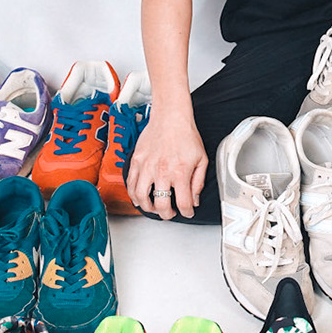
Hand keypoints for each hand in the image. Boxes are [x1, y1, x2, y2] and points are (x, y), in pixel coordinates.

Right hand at [125, 105, 206, 219]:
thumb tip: (194, 199)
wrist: (170, 117)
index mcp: (180, 173)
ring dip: (148, 207)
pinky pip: (130, 183)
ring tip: (154, 207)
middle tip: (170, 213)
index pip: (183, 203)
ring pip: (141, 197)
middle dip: (167, 214)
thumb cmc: (186, 135)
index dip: (187, 212)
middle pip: (161, 206)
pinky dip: (133, 194)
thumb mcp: (201, 159)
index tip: (187, 212)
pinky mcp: (136, 161)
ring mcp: (146, 167)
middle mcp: (161, 172)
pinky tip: (139, 197)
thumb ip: (198, 182)